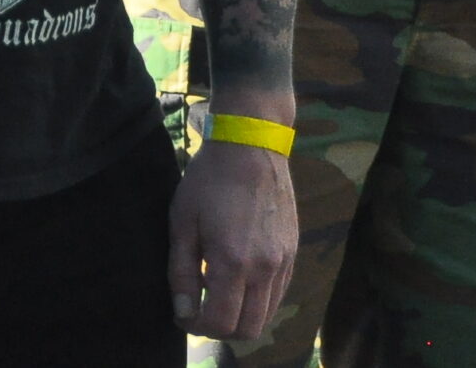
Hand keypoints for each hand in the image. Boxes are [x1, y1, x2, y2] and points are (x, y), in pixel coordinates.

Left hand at [167, 139, 296, 341]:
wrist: (250, 145)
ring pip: (267, 314)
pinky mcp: (293, 251)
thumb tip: (183, 312)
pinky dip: (258, 298)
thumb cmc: (208, 180)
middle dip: (221, 329)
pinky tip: (238, 275)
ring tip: (217, 290)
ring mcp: (284, 261)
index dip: (198, 327)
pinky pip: (278, 293)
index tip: (183, 315)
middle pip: (249, 329)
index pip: (221, 323)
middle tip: (200, 310)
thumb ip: (182, 273)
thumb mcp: (183, 223)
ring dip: (241, 315)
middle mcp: (265, 268)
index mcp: (233, 262)